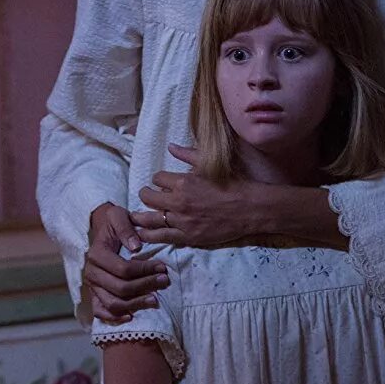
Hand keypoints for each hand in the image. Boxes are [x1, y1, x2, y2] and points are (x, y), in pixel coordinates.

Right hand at [85, 202, 168, 324]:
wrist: (102, 229)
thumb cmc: (113, 223)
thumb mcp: (118, 216)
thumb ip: (126, 228)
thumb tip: (136, 247)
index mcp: (97, 255)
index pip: (123, 269)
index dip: (144, 270)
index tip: (162, 267)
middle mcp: (91, 273)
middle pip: (120, 289)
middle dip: (145, 286)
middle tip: (164, 281)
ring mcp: (92, 286)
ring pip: (113, 304)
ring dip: (136, 304)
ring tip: (154, 300)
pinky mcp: (95, 294)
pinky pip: (101, 312)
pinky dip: (115, 318)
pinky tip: (132, 316)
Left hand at [133, 144, 254, 247]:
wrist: (250, 208)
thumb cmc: (233, 184)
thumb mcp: (210, 164)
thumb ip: (188, 154)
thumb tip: (171, 147)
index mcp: (184, 182)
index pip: (158, 178)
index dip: (159, 179)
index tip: (162, 182)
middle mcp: (179, 201)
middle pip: (149, 197)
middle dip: (146, 194)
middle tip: (146, 195)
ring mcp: (182, 220)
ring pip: (151, 219)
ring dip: (140, 216)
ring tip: (134, 216)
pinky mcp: (188, 236)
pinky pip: (162, 237)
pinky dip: (149, 235)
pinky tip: (141, 234)